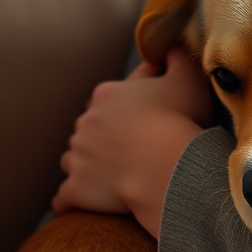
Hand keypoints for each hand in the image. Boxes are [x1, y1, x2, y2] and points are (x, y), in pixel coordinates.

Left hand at [52, 47, 208, 236]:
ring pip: (74, 159)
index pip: (110, 100)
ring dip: (87, 166)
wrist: (166, 166)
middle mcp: (85, 123)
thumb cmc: (178, 120)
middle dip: (104, 138)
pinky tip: (77, 206)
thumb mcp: (187, 77)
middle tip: (132, 151)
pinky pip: (64, 197)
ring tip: (109, 177)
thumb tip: (170, 45)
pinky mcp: (76, 189)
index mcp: (106, 95)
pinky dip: (68, 201)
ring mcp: (77, 157)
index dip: (128, 110)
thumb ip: (177, 56)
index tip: (145, 122)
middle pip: (90, 129)